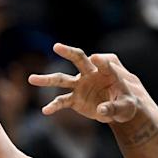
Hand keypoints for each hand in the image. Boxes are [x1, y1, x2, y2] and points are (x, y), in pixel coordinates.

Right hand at [30, 44, 145, 123]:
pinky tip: (45, 111)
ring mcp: (80, 86)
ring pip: (62, 79)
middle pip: (78, 60)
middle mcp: (91, 75)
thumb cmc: (125, 105)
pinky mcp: (74, 99)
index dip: (101, 61)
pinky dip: (53, 106)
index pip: (104, 63)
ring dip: (47, 79)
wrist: (117, 110)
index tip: (95, 57)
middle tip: (56, 46)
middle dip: (68, 53)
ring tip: (31, 79)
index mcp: (107, 72)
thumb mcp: (125, 107)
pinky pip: (61, 101)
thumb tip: (102, 110)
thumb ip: (113, 108)